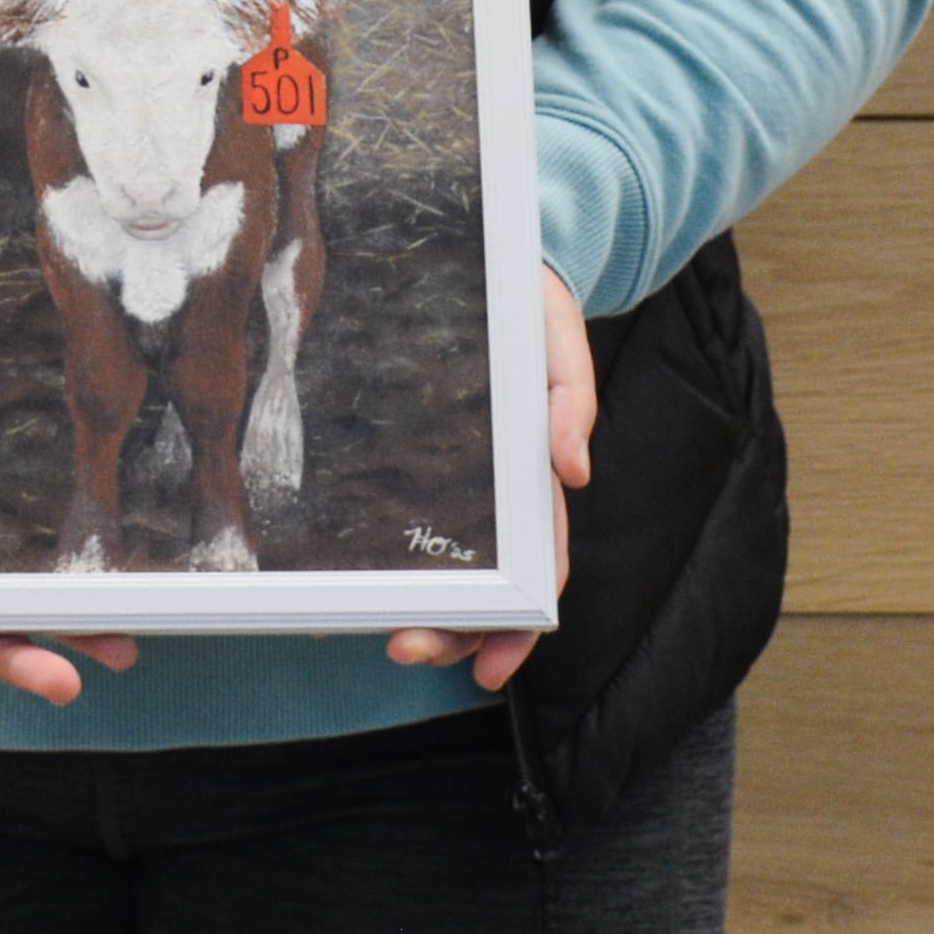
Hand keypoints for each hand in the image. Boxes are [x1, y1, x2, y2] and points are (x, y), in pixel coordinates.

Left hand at [386, 264, 594, 694]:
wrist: (504, 265)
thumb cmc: (538, 309)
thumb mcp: (562, 342)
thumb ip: (572, 400)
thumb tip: (576, 472)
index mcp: (539, 475)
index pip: (537, 569)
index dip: (517, 626)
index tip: (487, 668)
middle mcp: (500, 488)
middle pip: (485, 582)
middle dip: (455, 630)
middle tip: (406, 651)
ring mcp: (462, 473)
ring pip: (447, 560)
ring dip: (426, 609)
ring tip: (384, 636)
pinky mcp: (423, 449)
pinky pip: (410, 512)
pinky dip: (392, 553)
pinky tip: (357, 577)